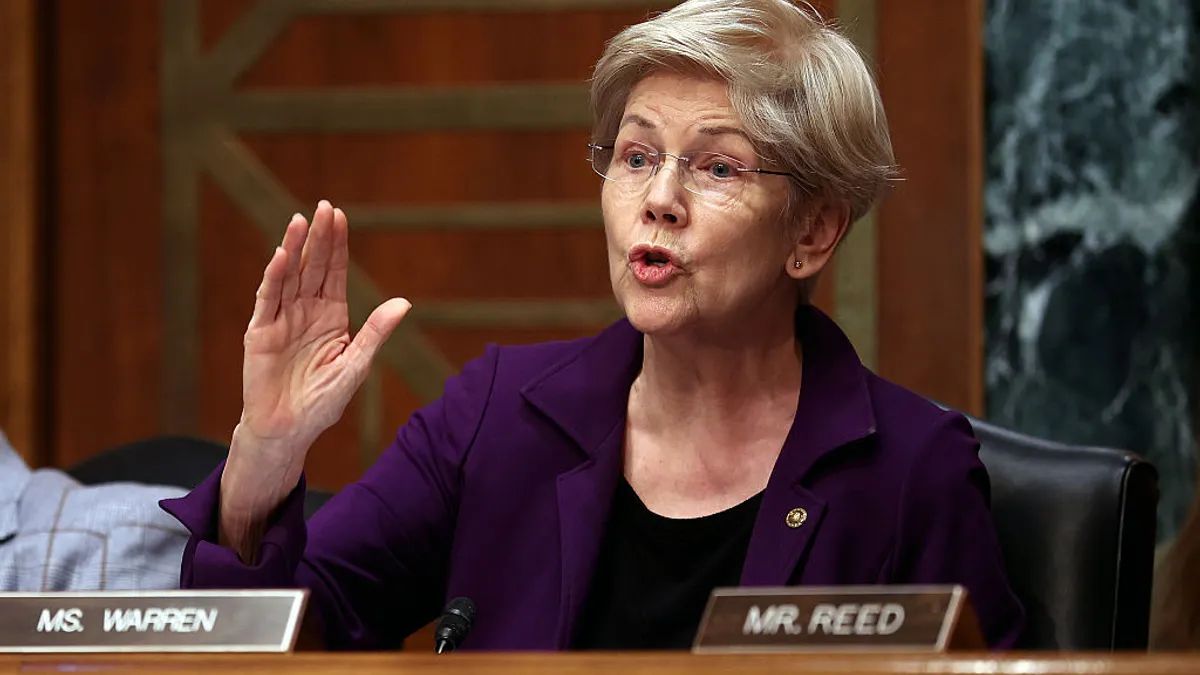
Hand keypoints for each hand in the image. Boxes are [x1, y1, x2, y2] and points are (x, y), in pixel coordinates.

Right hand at [237, 200, 410, 458]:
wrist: (289, 430)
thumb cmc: (323, 401)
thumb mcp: (356, 366)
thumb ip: (375, 334)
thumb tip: (404, 303)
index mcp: (331, 316)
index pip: (334, 272)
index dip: (337, 245)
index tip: (341, 216)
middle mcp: (305, 311)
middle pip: (313, 267)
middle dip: (320, 237)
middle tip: (325, 206)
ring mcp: (281, 319)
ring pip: (289, 276)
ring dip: (294, 248)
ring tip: (301, 221)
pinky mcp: (260, 332)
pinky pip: (268, 300)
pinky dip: (274, 278)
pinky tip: (282, 256)